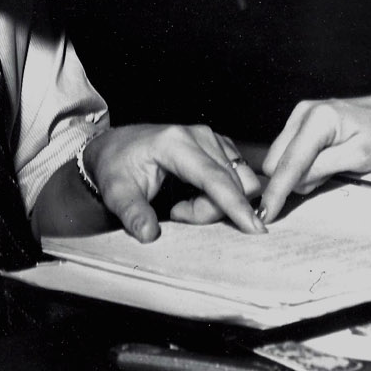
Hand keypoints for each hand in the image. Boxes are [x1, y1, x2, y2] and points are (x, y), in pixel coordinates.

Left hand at [82, 124, 265, 240]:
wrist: (115, 146)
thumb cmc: (116, 166)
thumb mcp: (116, 193)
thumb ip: (133, 213)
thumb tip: (149, 234)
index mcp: (176, 143)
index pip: (214, 178)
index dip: (235, 205)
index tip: (255, 228)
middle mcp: (200, 136)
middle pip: (230, 184)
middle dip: (209, 211)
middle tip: (176, 214)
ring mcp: (213, 139)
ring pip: (239, 181)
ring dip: (216, 203)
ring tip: (184, 204)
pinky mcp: (220, 146)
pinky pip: (237, 177)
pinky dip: (220, 195)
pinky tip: (194, 194)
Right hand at [260, 96, 370, 222]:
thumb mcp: (359, 157)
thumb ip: (323, 169)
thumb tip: (293, 183)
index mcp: (318, 119)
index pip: (289, 163)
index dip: (276, 191)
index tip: (266, 215)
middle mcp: (302, 113)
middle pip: (275, 162)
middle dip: (293, 181)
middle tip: (328, 177)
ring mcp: (299, 115)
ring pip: (279, 158)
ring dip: (298, 173)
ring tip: (330, 165)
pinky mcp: (299, 121)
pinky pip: (287, 152)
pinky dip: (301, 165)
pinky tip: (324, 160)